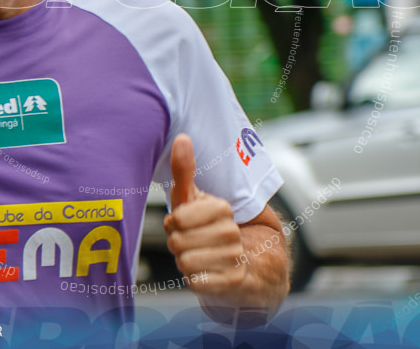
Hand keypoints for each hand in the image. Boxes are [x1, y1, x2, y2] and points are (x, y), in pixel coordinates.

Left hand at [163, 134, 246, 297]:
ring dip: (185, 264)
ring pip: (185, 263)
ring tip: (200, 258)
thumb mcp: (193, 200)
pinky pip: (197, 282)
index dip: (173, 224)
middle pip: (177, 242)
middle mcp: (231, 231)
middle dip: (177, 245)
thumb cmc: (209, 231)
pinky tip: (207, 274)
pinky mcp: (235, 282)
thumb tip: (182, 137)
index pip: (178, 217)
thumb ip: (184, 171)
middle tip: (191, 243)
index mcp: (221, 208)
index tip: (181, 224)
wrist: (245, 269)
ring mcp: (235, 257)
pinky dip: (195, 280)